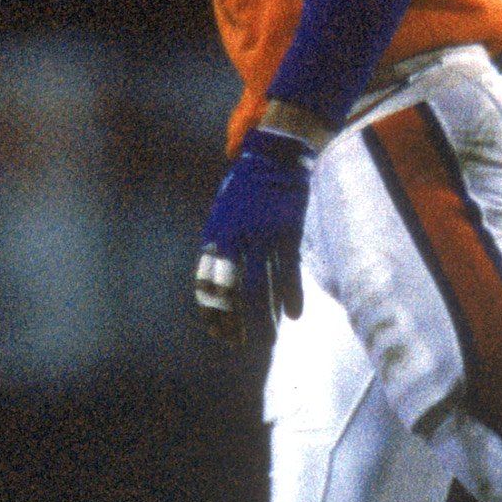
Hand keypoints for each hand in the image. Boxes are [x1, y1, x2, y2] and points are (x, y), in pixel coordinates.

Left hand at [194, 127, 315, 338]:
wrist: (274, 156)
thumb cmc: (247, 188)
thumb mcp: (223, 213)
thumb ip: (219, 244)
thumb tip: (217, 278)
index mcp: (215, 236)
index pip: (207, 285)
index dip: (212, 312)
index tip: (218, 334)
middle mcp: (234, 239)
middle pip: (231, 292)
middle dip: (236, 323)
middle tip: (242, 345)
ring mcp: (261, 236)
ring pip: (259, 287)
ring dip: (264, 318)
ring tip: (269, 340)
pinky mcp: (286, 232)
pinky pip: (288, 271)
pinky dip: (291, 295)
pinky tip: (294, 315)